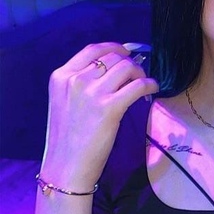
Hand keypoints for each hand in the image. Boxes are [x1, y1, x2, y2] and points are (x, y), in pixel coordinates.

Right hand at [40, 42, 158, 190]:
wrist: (66, 166)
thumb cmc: (68, 137)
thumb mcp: (65, 101)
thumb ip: (82, 82)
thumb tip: (115, 67)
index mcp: (61, 76)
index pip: (93, 49)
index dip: (115, 47)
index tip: (127, 52)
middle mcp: (75, 80)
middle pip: (113, 56)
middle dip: (130, 63)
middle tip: (138, 75)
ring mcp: (92, 93)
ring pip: (127, 67)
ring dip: (141, 73)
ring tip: (144, 85)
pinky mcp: (109, 107)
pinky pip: (138, 85)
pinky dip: (150, 85)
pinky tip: (152, 90)